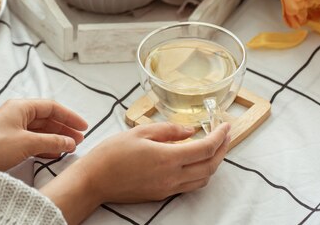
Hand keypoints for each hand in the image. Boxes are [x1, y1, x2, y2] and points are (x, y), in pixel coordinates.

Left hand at [0, 99, 87, 182]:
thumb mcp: (26, 143)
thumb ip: (51, 141)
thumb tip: (70, 141)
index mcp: (20, 107)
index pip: (51, 107)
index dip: (69, 116)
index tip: (83, 126)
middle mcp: (16, 114)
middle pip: (47, 118)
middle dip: (64, 128)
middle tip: (80, 139)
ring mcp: (11, 128)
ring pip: (40, 130)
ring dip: (56, 138)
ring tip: (71, 147)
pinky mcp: (8, 141)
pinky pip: (32, 140)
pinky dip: (45, 145)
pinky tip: (55, 153)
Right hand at [41, 122, 229, 224]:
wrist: (94, 180)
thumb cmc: (111, 154)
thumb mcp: (139, 132)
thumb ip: (168, 130)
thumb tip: (189, 130)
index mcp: (167, 158)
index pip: (205, 149)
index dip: (220, 137)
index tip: (226, 126)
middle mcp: (172, 176)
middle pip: (210, 166)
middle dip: (222, 150)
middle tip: (225, 135)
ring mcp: (168, 188)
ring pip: (203, 179)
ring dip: (213, 163)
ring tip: (214, 147)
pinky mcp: (161, 194)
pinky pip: (190, 185)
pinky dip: (199, 172)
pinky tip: (194, 159)